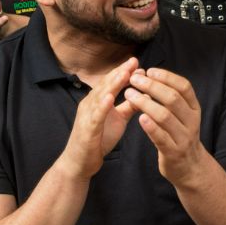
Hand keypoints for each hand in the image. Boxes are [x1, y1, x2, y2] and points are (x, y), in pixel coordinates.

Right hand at [54, 58, 138, 180]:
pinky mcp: (87, 129)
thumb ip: (129, 106)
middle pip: (106, 85)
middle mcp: (90, 104)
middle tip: (134, 61)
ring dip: (112, 84)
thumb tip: (145, 94)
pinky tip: (110, 98)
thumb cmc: (99, 140)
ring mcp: (87, 115)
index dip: (124, 72)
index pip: (112, 83)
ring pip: (100, 96)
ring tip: (124, 73)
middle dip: (120, 72)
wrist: (80, 163)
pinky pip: (95, 116)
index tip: (138, 63)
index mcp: (98, 101)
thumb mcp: (118, 120)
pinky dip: (102, 106)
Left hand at [123, 67, 206, 181]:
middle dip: (152, 86)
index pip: (184, 87)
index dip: (167, 77)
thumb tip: (150, 75)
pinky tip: (139, 118)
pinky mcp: (174, 152)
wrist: (189, 168)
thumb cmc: (179, 136)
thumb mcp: (183, 115)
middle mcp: (192, 121)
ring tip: (129, 95)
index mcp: (194, 108)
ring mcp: (184, 137)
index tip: (149, 70)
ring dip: (145, 103)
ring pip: (165, 116)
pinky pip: (161, 137)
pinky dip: (150, 126)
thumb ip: (170, 99)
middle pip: (173, 99)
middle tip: (134, 80)